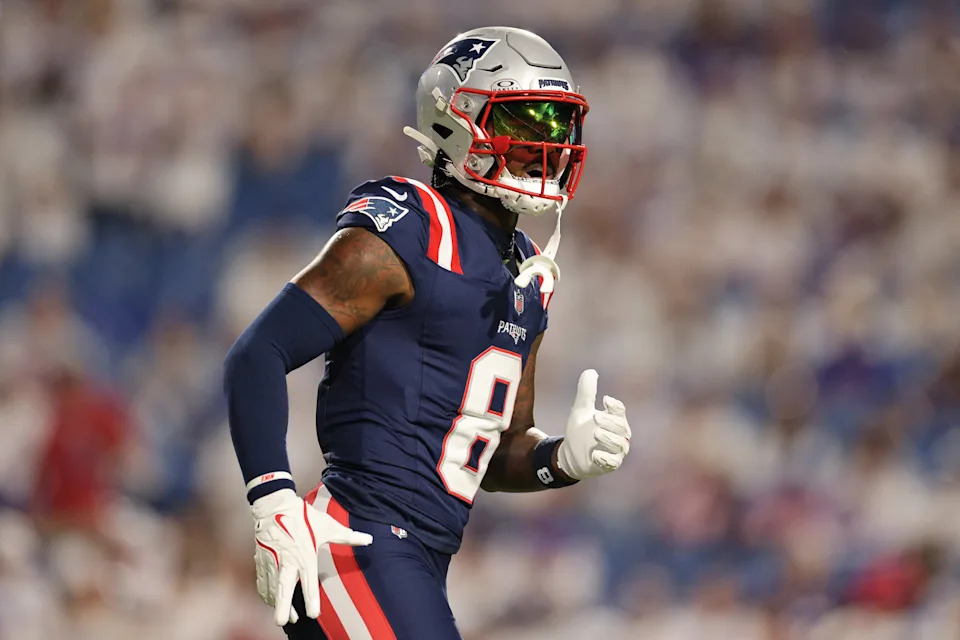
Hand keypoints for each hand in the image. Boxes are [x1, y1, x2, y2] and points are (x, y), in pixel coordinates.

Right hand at [251, 489, 372, 625]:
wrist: (275, 506)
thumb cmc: (304, 517)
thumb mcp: (328, 526)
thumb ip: (347, 537)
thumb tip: (368, 539)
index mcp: (304, 556)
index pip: (308, 582)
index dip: (311, 599)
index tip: (313, 614)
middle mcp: (287, 562)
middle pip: (282, 589)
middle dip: (282, 607)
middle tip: (283, 622)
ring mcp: (272, 562)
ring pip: (271, 589)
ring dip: (276, 605)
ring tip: (284, 618)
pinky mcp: (261, 560)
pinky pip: (262, 582)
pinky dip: (266, 594)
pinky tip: (271, 601)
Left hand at [556, 369, 630, 479]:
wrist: (570, 454)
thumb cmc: (580, 431)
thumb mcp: (580, 410)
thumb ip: (586, 392)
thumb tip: (590, 371)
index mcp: (614, 419)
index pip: (620, 410)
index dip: (614, 405)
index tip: (604, 400)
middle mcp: (619, 435)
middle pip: (622, 427)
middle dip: (610, 421)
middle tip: (595, 417)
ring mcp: (616, 451)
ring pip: (620, 445)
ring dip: (608, 438)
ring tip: (596, 433)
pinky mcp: (610, 465)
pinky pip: (613, 463)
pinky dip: (605, 459)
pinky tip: (595, 454)